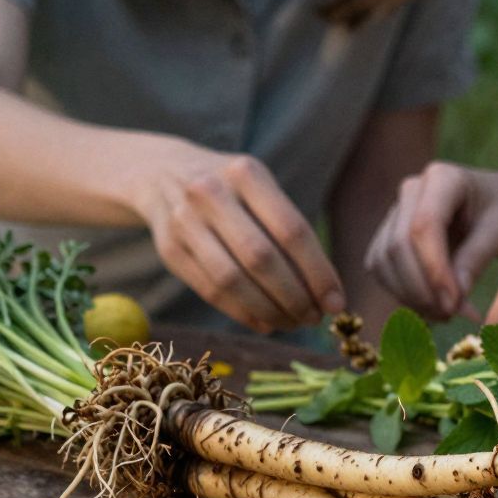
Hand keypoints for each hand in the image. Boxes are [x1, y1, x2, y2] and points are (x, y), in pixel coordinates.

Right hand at [133, 144, 344, 332]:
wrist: (161, 174)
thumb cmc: (231, 189)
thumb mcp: (259, 188)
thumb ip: (290, 230)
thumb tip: (326, 291)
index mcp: (246, 173)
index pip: (292, 231)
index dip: (318, 272)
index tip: (336, 302)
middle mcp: (211, 193)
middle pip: (261, 259)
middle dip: (295, 297)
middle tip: (314, 318)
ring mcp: (185, 221)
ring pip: (232, 281)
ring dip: (269, 311)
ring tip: (292, 323)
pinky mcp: (170, 250)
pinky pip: (210, 291)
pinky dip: (242, 313)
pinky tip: (264, 322)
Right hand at [365, 162, 497, 318]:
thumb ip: (475, 260)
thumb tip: (451, 300)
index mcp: (442, 177)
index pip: (424, 226)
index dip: (434, 269)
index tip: (454, 305)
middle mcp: (411, 190)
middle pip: (397, 246)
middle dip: (421, 289)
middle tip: (452, 316)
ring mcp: (395, 213)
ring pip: (383, 262)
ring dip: (410, 297)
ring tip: (448, 315)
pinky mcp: (388, 236)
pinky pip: (382, 270)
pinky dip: (403, 295)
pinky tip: (433, 308)